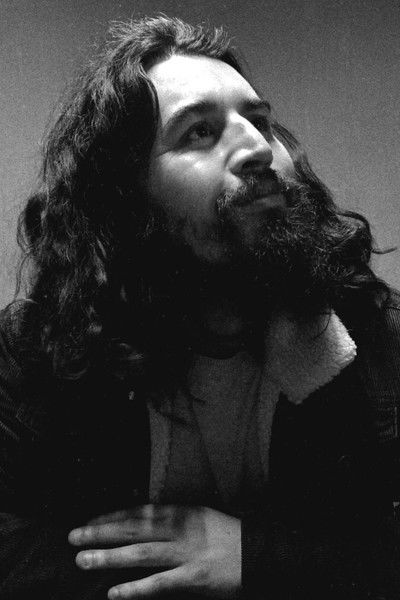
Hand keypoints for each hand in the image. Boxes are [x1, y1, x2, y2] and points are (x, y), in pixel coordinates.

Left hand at [68, 504, 240, 598]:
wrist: (260, 554)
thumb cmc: (229, 536)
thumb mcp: (201, 517)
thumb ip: (174, 520)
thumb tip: (143, 521)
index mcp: (183, 512)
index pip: (140, 511)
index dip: (112, 516)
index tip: (90, 521)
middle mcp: (181, 528)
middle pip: (134, 529)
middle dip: (102, 532)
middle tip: (74, 537)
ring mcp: (187, 553)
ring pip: (141, 553)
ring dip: (110, 557)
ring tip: (83, 561)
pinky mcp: (195, 578)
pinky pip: (160, 584)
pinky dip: (136, 589)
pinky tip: (114, 593)